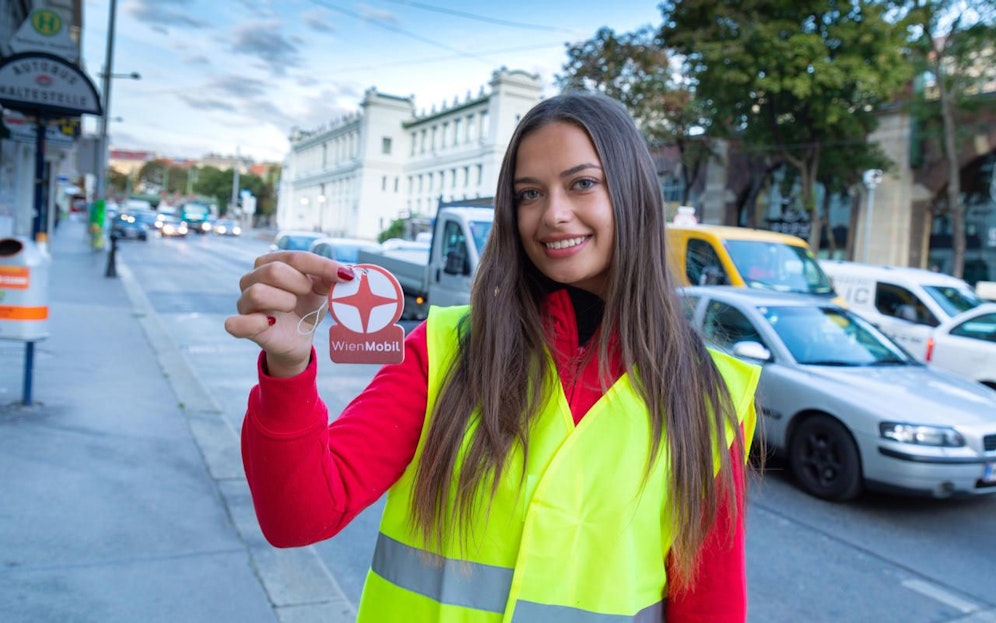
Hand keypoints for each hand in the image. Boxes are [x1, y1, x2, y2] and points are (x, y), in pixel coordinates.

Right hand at [224, 251, 354, 376]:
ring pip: (257, 292)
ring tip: (291, 307)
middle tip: (308, 293)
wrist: (298, 338)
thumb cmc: (307, 307)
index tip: (345, 275)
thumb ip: (331, 277)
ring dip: (283, 301)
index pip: (296, 258)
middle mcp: (253, 278)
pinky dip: (254, 323)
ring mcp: (244, 302)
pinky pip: (235, 322)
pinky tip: (270, 323)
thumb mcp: (322, 289)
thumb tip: (348, 272)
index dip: (322, 266)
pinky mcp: (241, 325)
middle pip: (274, 270)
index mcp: (272, 262)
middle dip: (299, 283)